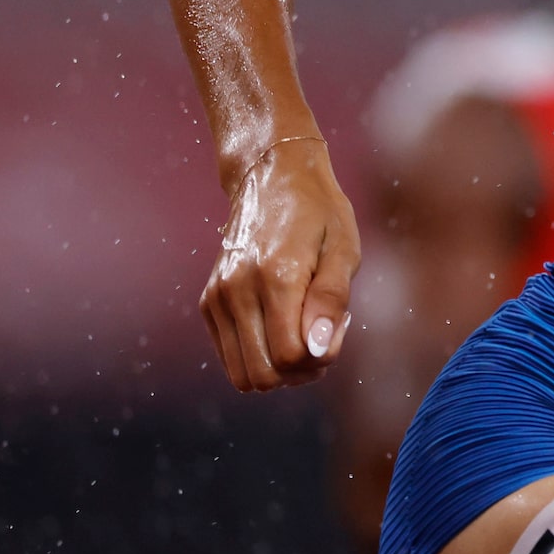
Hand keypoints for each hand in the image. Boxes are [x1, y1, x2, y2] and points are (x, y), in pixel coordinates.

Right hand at [202, 136, 360, 390]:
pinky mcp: (208, 302)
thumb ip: (331, 301)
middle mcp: (237, 291)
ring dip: (278, 367)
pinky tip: (282, 321)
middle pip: (262, 375)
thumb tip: (317, 350)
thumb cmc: (319, 213)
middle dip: (300, 370)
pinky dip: (259, 352)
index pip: (289, 357)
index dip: (320, 357)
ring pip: (242, 374)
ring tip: (304, 329)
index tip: (339, 326)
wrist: (272, 177)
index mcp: (275, 276)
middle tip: (324, 334)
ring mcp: (217, 298)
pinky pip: (230, 356)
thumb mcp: (344, 250)